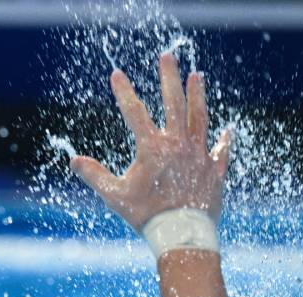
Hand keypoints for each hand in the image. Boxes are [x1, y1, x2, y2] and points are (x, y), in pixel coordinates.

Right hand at [71, 53, 232, 231]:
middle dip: (169, 77)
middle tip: (167, 57)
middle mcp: (178, 145)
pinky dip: (223, 139)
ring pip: (200, 117)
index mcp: (152, 148)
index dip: (124, 92)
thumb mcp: (114, 196)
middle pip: (174, 103)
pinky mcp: (215, 169)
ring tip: (197, 76)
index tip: (117, 75)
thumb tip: (75, 161)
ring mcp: (199, 154)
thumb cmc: (146, 216)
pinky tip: (227, 129)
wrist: (182, 234)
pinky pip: (221, 150)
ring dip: (197, 95)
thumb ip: (94, 175)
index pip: (134, 113)